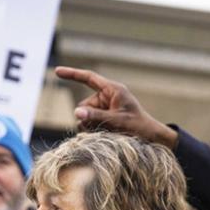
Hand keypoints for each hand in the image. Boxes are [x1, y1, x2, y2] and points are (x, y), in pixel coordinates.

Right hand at [54, 66, 178, 147]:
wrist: (151, 138)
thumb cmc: (138, 126)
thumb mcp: (117, 121)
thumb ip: (96, 116)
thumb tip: (76, 112)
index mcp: (113, 90)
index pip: (89, 78)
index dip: (72, 74)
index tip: (57, 71)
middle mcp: (108, 97)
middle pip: (85, 105)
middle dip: (87, 117)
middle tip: (102, 128)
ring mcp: (107, 107)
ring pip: (87, 116)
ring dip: (91, 126)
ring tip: (108, 132)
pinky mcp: (106, 117)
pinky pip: (91, 122)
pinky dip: (94, 129)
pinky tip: (105, 134)